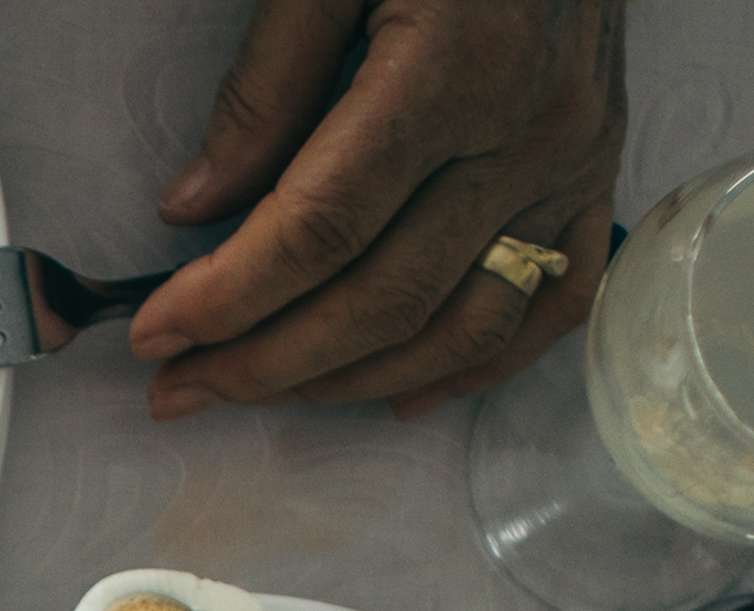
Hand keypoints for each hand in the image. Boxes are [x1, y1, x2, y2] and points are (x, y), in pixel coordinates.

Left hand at [131, 0, 623, 417]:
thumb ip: (267, 81)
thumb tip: (193, 208)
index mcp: (448, 72)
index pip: (321, 229)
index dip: (229, 297)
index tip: (156, 333)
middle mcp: (523, 132)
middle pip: (384, 297)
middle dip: (266, 362)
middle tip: (181, 386)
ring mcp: (571, 161)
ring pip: (461, 324)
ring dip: (351, 381)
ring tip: (262, 394)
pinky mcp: (597, 171)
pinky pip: (552, 302)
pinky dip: (475, 364)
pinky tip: (399, 392)